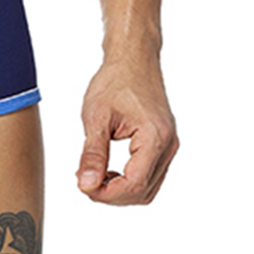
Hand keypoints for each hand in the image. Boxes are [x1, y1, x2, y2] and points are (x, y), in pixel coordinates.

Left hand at [76, 52, 177, 204]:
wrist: (133, 59)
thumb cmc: (115, 81)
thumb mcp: (96, 117)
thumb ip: (92, 154)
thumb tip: (85, 185)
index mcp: (155, 137)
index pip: (134, 184)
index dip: (107, 193)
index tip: (83, 187)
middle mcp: (168, 145)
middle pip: (142, 191)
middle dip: (112, 194)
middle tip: (84, 182)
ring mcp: (169, 145)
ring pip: (148, 187)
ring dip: (120, 189)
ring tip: (93, 176)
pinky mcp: (164, 143)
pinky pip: (149, 174)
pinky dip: (129, 179)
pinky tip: (107, 170)